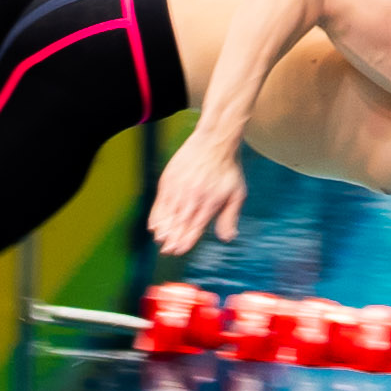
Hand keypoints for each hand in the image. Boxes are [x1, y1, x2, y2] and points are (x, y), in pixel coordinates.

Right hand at [147, 138, 248, 254]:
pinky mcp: (169, 179)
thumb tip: (228, 238)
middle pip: (179, 224)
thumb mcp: (237, 193)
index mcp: (208, 203)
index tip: (179, 250)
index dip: (186, 240)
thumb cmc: (227, 168)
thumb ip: (230, 217)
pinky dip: (156, 215)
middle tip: (167, 251)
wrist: (214, 140)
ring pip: (167, 214)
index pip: (194, 227)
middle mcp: (191, 197)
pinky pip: (160, 202)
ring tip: (160, 241)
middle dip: (172, 239)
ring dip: (163, 230)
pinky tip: (154, 226)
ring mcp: (178, 188)